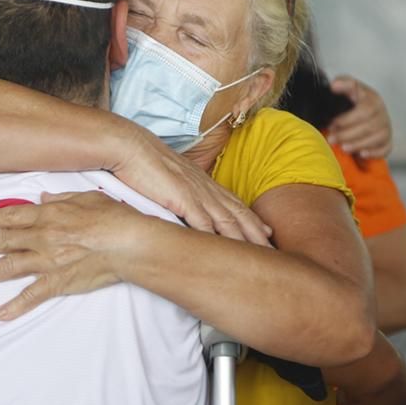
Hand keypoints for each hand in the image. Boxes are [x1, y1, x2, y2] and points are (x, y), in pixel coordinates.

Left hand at [0, 191, 149, 319]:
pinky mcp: (59, 281)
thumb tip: (43, 197)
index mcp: (49, 214)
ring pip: (9, 267)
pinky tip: (0, 313)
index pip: (11, 215)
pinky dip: (16, 305)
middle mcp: (43, 236)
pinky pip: (33, 295)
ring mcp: (49, 260)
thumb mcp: (87, 198)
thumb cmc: (114, 218)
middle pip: (3, 240)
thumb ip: (62, 199)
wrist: (130, 244)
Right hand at [110, 125, 271, 245]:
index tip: (266, 233)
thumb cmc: (145, 162)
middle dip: (257, 236)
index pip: (234, 204)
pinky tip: (226, 254)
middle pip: (239, 215)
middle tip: (275, 253)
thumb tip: (181, 204)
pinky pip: (204, 224)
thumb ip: (180, 192)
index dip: (252, 220)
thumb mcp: (169, 178)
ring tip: (260, 257)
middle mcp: (206, 188)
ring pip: (228, 222)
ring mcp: (197, 194)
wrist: (131, 146)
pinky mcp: (183, 199)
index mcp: (203, 182)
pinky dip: (218, 240)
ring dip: (245, 241)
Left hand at [326, 76, 392, 158]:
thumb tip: (335, 85)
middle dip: (347, 133)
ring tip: (342, 147)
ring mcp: (386, 126)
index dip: (347, 118)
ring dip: (358, 144)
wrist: (360, 113)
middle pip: (369, 125)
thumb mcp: (346, 89)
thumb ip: (342, 84)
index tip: (332, 123)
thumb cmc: (351, 103)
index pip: (365, 107)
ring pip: (377, 137)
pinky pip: (385, 148)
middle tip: (332, 138)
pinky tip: (361, 154)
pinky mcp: (388, 140)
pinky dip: (374, 152)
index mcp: (371, 97)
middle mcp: (381, 111)